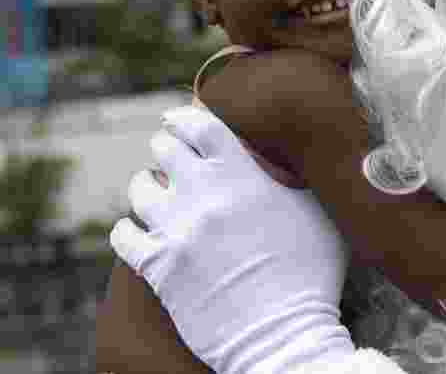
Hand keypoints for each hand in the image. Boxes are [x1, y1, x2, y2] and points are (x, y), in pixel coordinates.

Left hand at [110, 106, 353, 373]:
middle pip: (164, 149)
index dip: (185, 117)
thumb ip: (295, 181)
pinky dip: (130, 230)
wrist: (282, 334)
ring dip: (148, 186)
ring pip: (139, 189)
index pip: (200, 125)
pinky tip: (140, 232)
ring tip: (157, 192)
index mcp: (241, 175)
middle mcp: (201, 195)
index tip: (177, 119)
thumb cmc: (310, 275)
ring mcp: (175, 231)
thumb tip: (288, 163)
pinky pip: (123, 235)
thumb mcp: (316, 215)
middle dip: (167, 148)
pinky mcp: (156, 267)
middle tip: (171, 154)